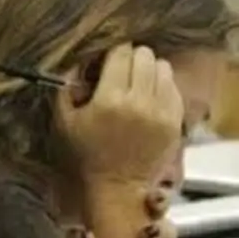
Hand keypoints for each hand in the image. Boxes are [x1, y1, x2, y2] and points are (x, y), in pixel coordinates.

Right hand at [57, 44, 183, 185]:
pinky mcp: (175, 122)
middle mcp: (139, 102)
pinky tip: (150, 94)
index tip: (108, 57)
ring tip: (138, 80)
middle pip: (144, 57)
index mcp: (109, 100)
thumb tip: (78, 64)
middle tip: (122, 69)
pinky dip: (163, 86)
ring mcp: (161, 113)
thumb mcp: (63, 121)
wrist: (116, 186)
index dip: (113, 51)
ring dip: (149, 69)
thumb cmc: (85, 154)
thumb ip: (66, 87)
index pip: (120, 54)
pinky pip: (174, 89)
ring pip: (163, 69)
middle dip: (132, 58)